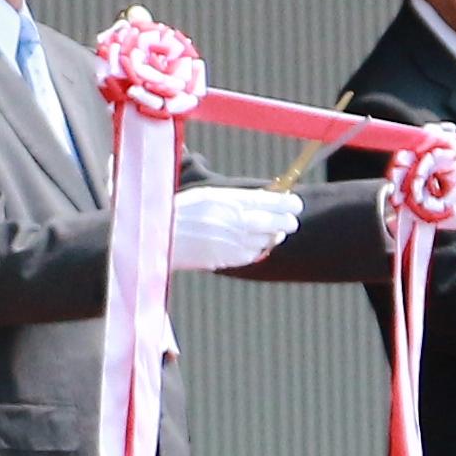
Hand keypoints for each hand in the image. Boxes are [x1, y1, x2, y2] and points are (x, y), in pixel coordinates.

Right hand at [166, 182, 299, 272]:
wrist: (159, 237)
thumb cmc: (182, 212)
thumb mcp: (209, 196)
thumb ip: (237, 198)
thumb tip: (265, 200)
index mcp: (231, 200)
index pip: (272, 201)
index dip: (288, 203)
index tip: (296, 203)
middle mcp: (236, 221)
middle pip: (275, 222)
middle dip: (286, 222)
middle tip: (291, 221)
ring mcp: (233, 242)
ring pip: (266, 241)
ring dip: (272, 236)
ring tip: (274, 232)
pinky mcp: (227, 259)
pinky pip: (252, 255)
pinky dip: (257, 250)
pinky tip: (254, 244)